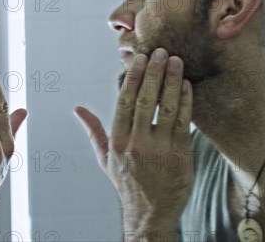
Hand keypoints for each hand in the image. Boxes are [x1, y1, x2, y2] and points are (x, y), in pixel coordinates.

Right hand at [75, 48, 192, 239]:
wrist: (150, 212)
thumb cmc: (126, 181)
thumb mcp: (105, 157)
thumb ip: (93, 131)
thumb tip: (77, 109)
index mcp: (117, 141)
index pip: (124, 102)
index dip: (133, 78)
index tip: (139, 59)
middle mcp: (137, 144)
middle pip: (145, 101)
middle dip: (153, 73)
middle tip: (160, 52)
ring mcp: (160, 150)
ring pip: (166, 108)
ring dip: (172, 82)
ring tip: (176, 61)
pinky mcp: (180, 156)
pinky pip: (184, 122)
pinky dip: (186, 101)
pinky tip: (187, 85)